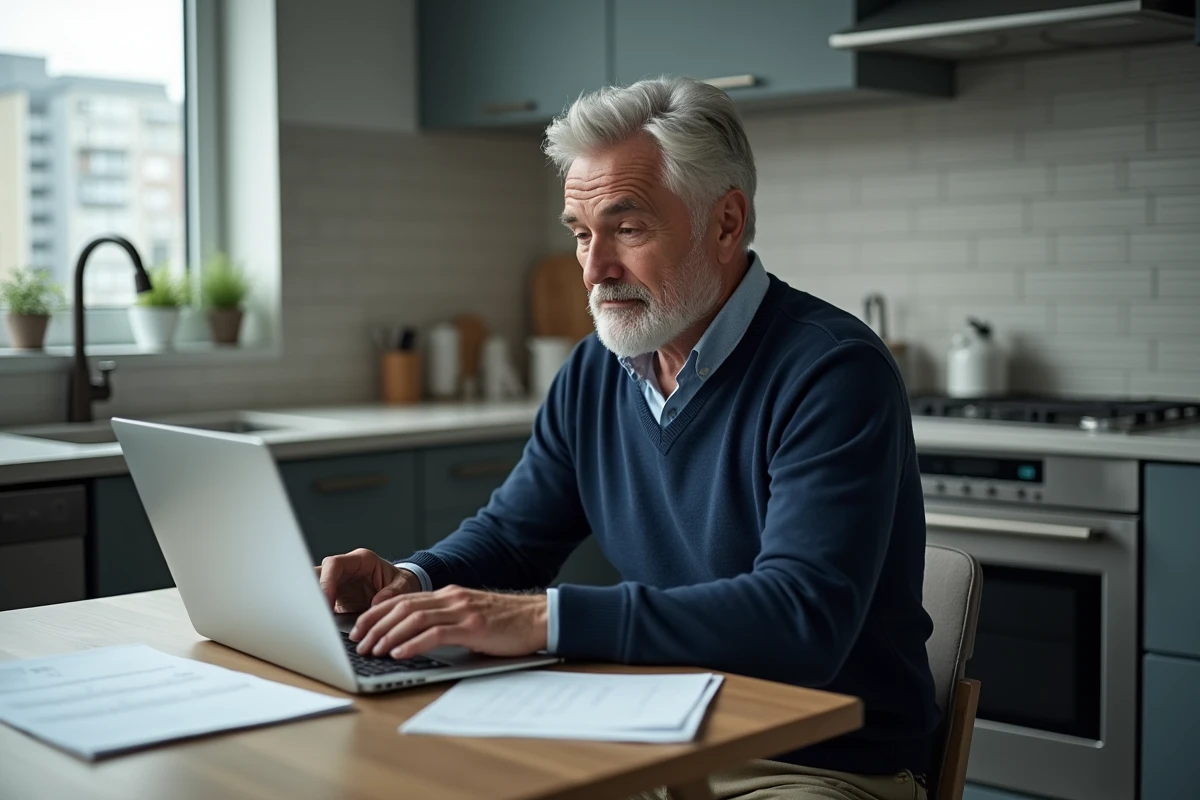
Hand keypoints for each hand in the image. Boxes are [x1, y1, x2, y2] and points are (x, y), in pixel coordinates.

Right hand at [314, 548, 420, 613]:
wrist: (402, 588)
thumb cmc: (402, 582)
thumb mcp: (403, 585)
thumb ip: (392, 592)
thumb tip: (377, 603)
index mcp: (361, 560)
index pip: (334, 565)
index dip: (326, 582)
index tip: (325, 603)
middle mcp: (345, 569)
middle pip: (317, 574)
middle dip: (312, 593)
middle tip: (313, 614)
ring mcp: (338, 582)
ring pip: (314, 588)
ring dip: (313, 604)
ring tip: (315, 622)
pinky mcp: (335, 596)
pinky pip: (320, 602)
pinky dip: (318, 612)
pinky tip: (320, 625)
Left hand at [349, 585, 547, 659]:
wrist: (539, 618)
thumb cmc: (507, 622)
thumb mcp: (470, 616)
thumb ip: (446, 621)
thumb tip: (416, 639)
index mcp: (448, 595)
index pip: (402, 600)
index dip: (376, 613)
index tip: (359, 628)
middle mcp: (451, 598)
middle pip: (402, 607)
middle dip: (375, 625)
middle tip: (358, 642)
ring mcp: (462, 611)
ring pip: (414, 618)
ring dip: (389, 635)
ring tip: (373, 650)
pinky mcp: (472, 627)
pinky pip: (435, 633)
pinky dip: (412, 644)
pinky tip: (399, 654)